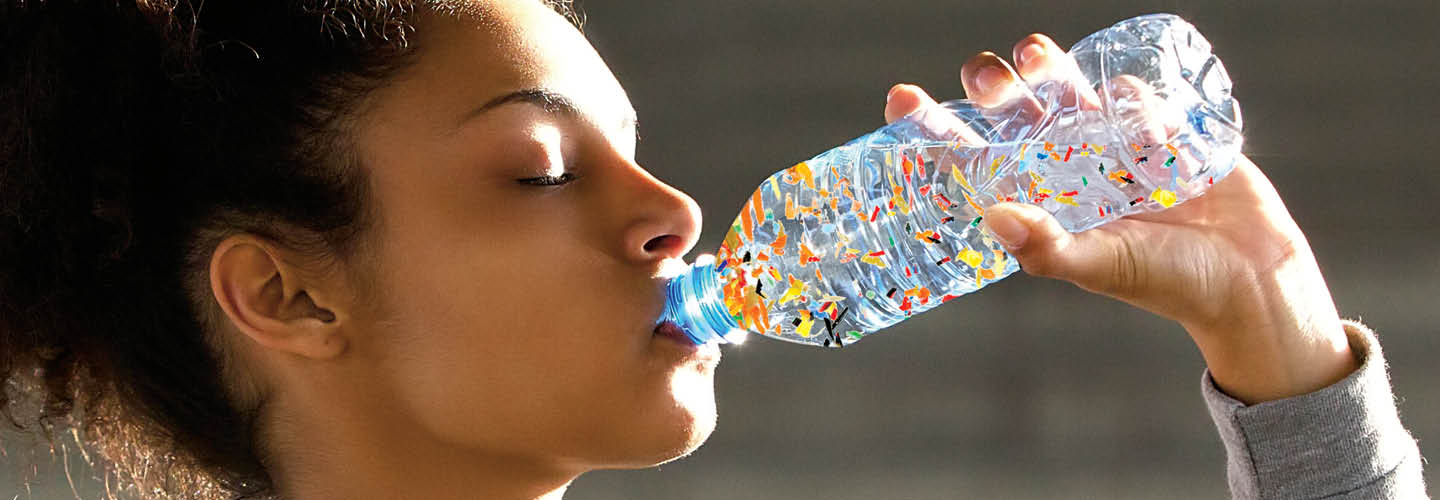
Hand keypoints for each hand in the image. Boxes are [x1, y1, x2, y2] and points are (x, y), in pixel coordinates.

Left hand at [883, 34, 1357, 403]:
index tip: (900, 98)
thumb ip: (1051, 248)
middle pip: (1017, 120)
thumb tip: (993, 216)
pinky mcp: (1164, 138)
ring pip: (1068, 99)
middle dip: (994, 91)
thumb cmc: (1172, 285)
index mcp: (1044, 207)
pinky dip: (1128, 93)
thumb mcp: (1104, 266)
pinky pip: (1136, 100)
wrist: (1254, 283)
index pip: (976, 162)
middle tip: (985, 76)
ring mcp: (1115, 153)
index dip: (937, 131)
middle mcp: (1070, 176)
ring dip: (1048, 73)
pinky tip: (1129, 100)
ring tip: (1032, 54)